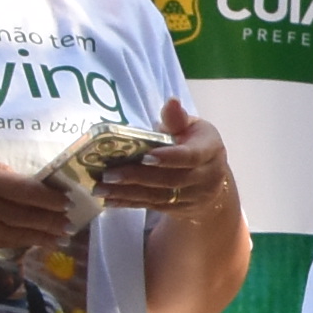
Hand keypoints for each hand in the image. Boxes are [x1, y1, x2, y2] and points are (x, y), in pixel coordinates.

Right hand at [0, 150, 76, 257]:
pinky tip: (31, 240)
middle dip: (53, 221)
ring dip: (42, 237)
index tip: (67, 201)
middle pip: (28, 217)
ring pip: (18, 236)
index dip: (51, 199)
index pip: (28, 192)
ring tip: (60, 236)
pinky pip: (0, 244)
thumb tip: (26, 182)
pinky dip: (19, 242)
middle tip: (70, 222)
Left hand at [97, 99, 236, 218]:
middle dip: (138, 177)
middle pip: (171, 180)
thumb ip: (177, 119)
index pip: (190, 156)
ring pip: (159, 197)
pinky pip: (152, 207)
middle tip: (108, 174)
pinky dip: (129, 203)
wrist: (211, 180)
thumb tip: (171, 101)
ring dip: (127, 193)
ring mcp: (194, 197)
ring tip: (100, 188)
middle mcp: (206, 177)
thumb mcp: (191, 127)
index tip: (144, 156)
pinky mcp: (180, 210)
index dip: (168, 157)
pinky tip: (108, 200)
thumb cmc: (195, 143)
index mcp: (210, 150)